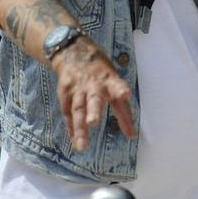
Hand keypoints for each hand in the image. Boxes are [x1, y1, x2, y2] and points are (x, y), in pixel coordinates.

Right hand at [52, 36, 136, 150]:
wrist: (74, 52)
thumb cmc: (102, 75)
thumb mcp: (115, 85)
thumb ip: (124, 112)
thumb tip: (132, 136)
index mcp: (109, 81)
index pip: (116, 85)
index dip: (120, 90)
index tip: (125, 94)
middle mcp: (93, 85)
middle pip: (93, 99)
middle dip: (93, 111)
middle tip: (93, 122)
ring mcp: (77, 88)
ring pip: (78, 109)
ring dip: (79, 128)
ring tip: (82, 145)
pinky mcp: (65, 92)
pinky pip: (68, 113)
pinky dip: (71, 127)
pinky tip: (74, 140)